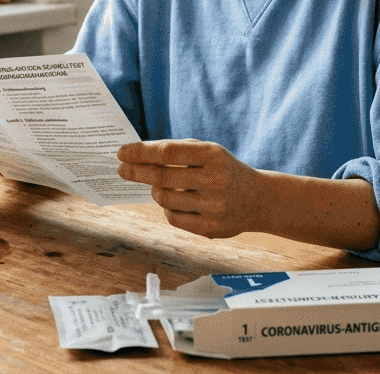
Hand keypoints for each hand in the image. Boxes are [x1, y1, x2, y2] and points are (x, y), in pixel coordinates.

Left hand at [117, 139, 265, 238]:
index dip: (141, 153)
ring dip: (155, 192)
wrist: (258, 199)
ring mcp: (213, 206)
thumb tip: (137, 156)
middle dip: (137, 172)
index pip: (168, 153)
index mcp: (212, 155)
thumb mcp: (208, 152)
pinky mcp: (211, 228)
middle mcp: (214, 180)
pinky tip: (176, 202)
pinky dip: (167, 209)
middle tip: (122, 170)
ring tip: (159, 187)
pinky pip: (173, 218)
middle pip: (162, 177)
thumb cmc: (222, 170)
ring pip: (165, 200)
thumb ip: (176, 151)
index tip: (122, 153)